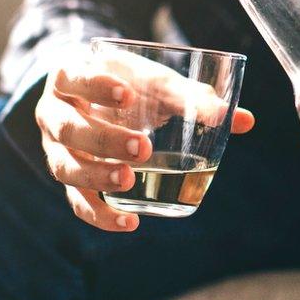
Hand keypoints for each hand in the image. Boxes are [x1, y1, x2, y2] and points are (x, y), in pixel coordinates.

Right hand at [35, 53, 254, 231]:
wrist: (90, 97)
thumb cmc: (126, 83)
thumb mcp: (153, 80)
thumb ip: (192, 97)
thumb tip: (245, 121)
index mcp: (70, 76)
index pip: (74, 76)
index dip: (97, 85)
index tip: (127, 94)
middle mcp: (54, 114)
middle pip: (69, 128)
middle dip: (106, 140)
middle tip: (143, 147)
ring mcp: (56, 149)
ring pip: (67, 167)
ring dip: (98, 177)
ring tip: (129, 181)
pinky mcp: (69, 179)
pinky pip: (77, 202)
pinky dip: (101, 215)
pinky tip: (129, 223)